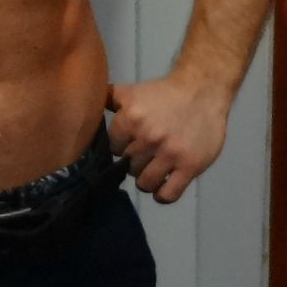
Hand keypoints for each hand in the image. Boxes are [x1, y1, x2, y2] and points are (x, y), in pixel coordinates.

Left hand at [106, 71, 232, 204]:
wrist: (202, 90)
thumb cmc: (164, 93)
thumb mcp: (132, 90)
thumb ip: (108, 99)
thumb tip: (84, 107)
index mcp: (131, 118)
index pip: (112, 148)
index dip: (120, 147)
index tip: (129, 145)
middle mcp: (148, 138)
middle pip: (128, 166)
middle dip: (133, 162)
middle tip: (144, 156)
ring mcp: (170, 154)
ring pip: (144, 183)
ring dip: (146, 179)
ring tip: (153, 170)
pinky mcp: (190, 166)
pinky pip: (168, 194)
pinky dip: (161, 195)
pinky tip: (162, 187)